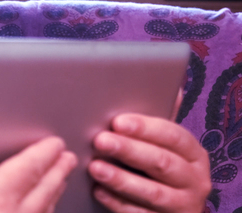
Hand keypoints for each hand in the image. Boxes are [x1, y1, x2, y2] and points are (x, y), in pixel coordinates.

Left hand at [89, 114, 210, 212]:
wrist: (170, 209)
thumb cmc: (161, 167)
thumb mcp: (165, 145)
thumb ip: (160, 122)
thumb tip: (170, 88)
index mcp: (194, 154)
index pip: (173, 136)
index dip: (145, 128)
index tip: (118, 121)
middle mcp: (194, 180)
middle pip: (161, 162)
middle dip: (129, 150)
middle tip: (100, 140)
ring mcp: (182, 204)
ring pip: (152, 192)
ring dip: (121, 179)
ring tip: (95, 167)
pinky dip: (117, 203)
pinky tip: (98, 191)